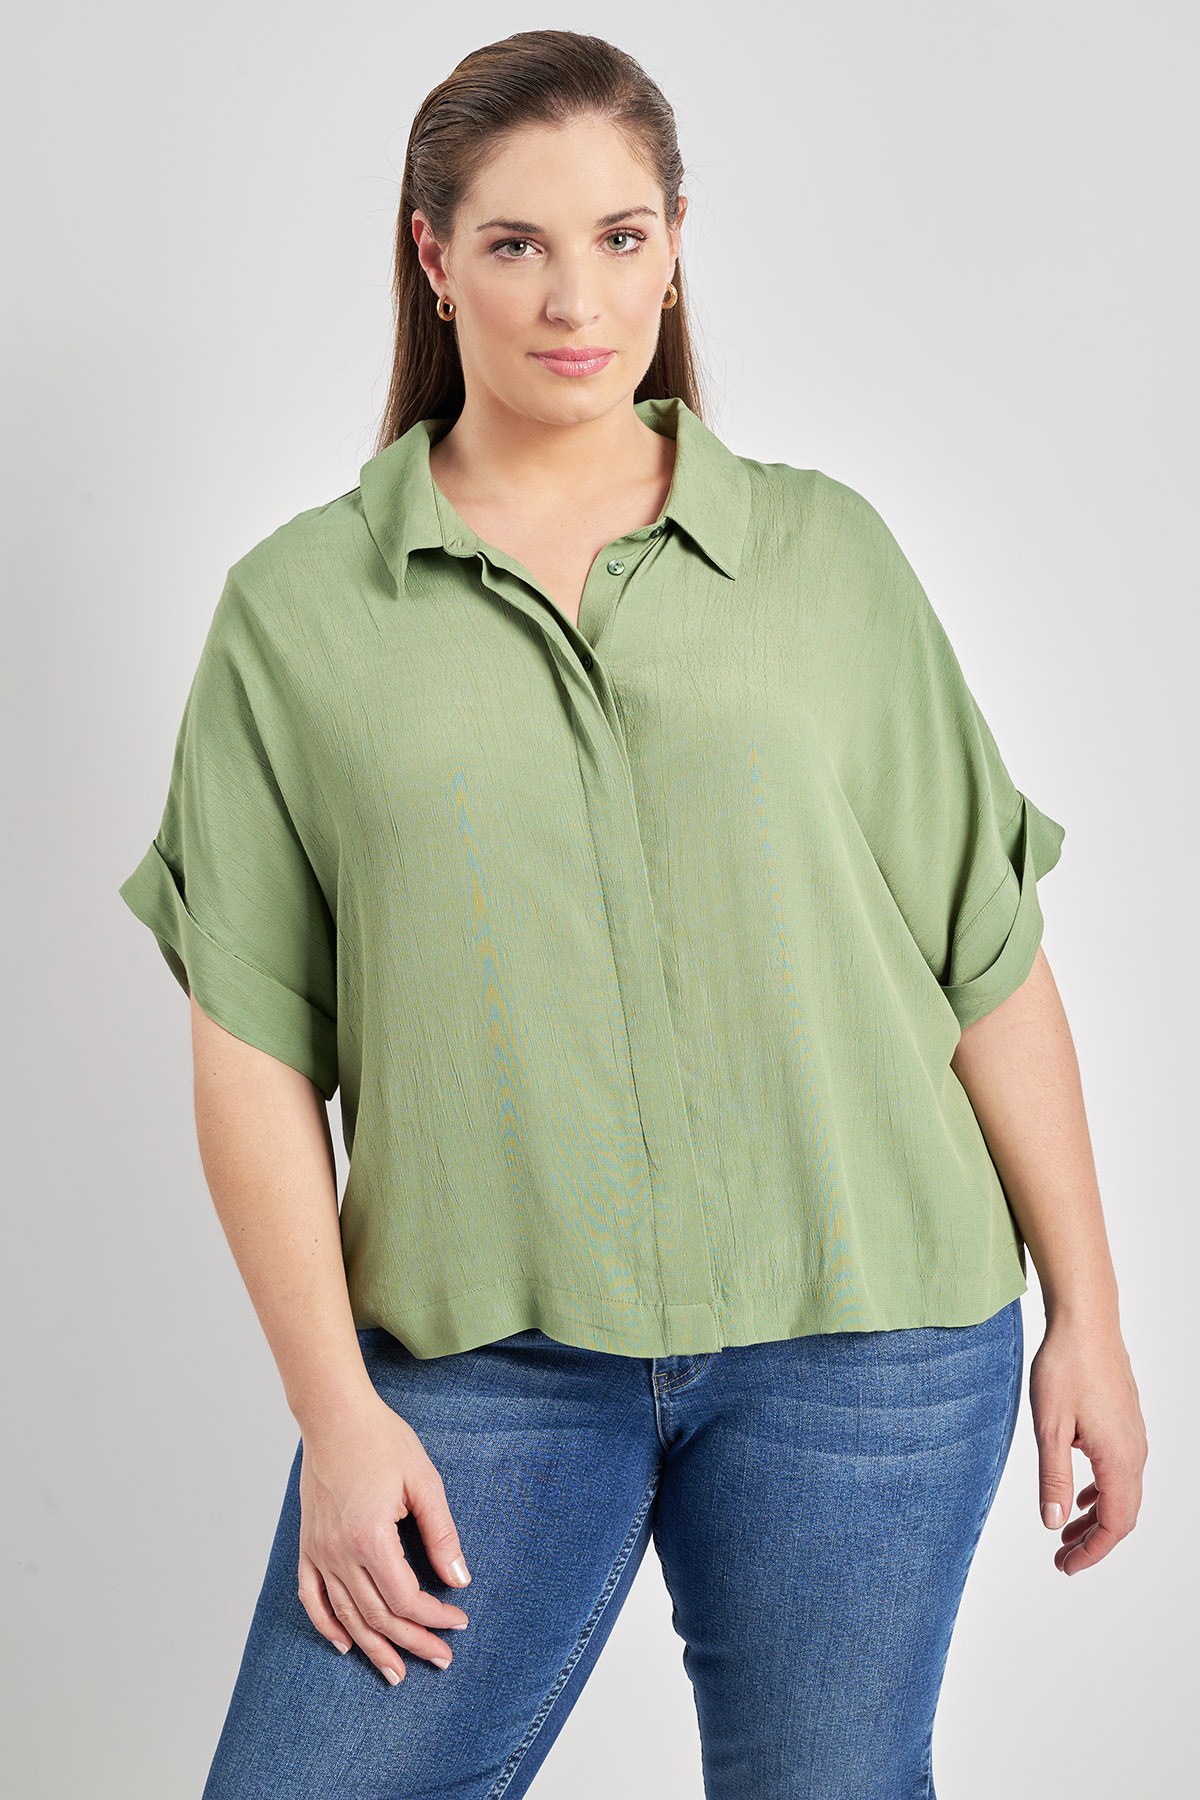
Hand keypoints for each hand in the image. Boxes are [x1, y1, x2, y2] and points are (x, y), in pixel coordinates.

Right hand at [296, 1391, 471, 1682]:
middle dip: (412, 1642)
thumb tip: (458, 1580)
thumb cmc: (381, 1441)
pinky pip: (312, 1597)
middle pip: (378, 1617)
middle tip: (440, 1659)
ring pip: (346, 1616)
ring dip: (373, 1648)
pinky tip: (345, 1643)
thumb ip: (441, 1534)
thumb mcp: (423, 1482)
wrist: (334, 1416)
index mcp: (371, 1538)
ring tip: (396, 1672)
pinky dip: (327, 1625)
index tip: (458, 1620)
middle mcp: (340, 1553)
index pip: (405, 1600)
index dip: (434, 1617)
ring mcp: (319, 1551)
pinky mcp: (307, 1545)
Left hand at [1028, 1312, 1147, 1575]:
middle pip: (1122, 1515)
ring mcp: (1133, 1437)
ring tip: (1065, 1532)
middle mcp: (1134, 1452)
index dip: (1091, 1552)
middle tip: (1061, 1558)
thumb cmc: (1065, 1368)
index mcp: (1119, 1459)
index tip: (1065, 1566)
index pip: (1114, 1525)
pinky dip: (1100, 1492)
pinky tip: (1079, 1494)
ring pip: (1121, 1493)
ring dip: (1094, 1517)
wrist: (1086, 1322)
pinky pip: (1119, 1472)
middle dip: (1092, 1541)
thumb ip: (1053, 1479)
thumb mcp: (1049, 1427)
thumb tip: (1053, 1524)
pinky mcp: (1126, 1423)